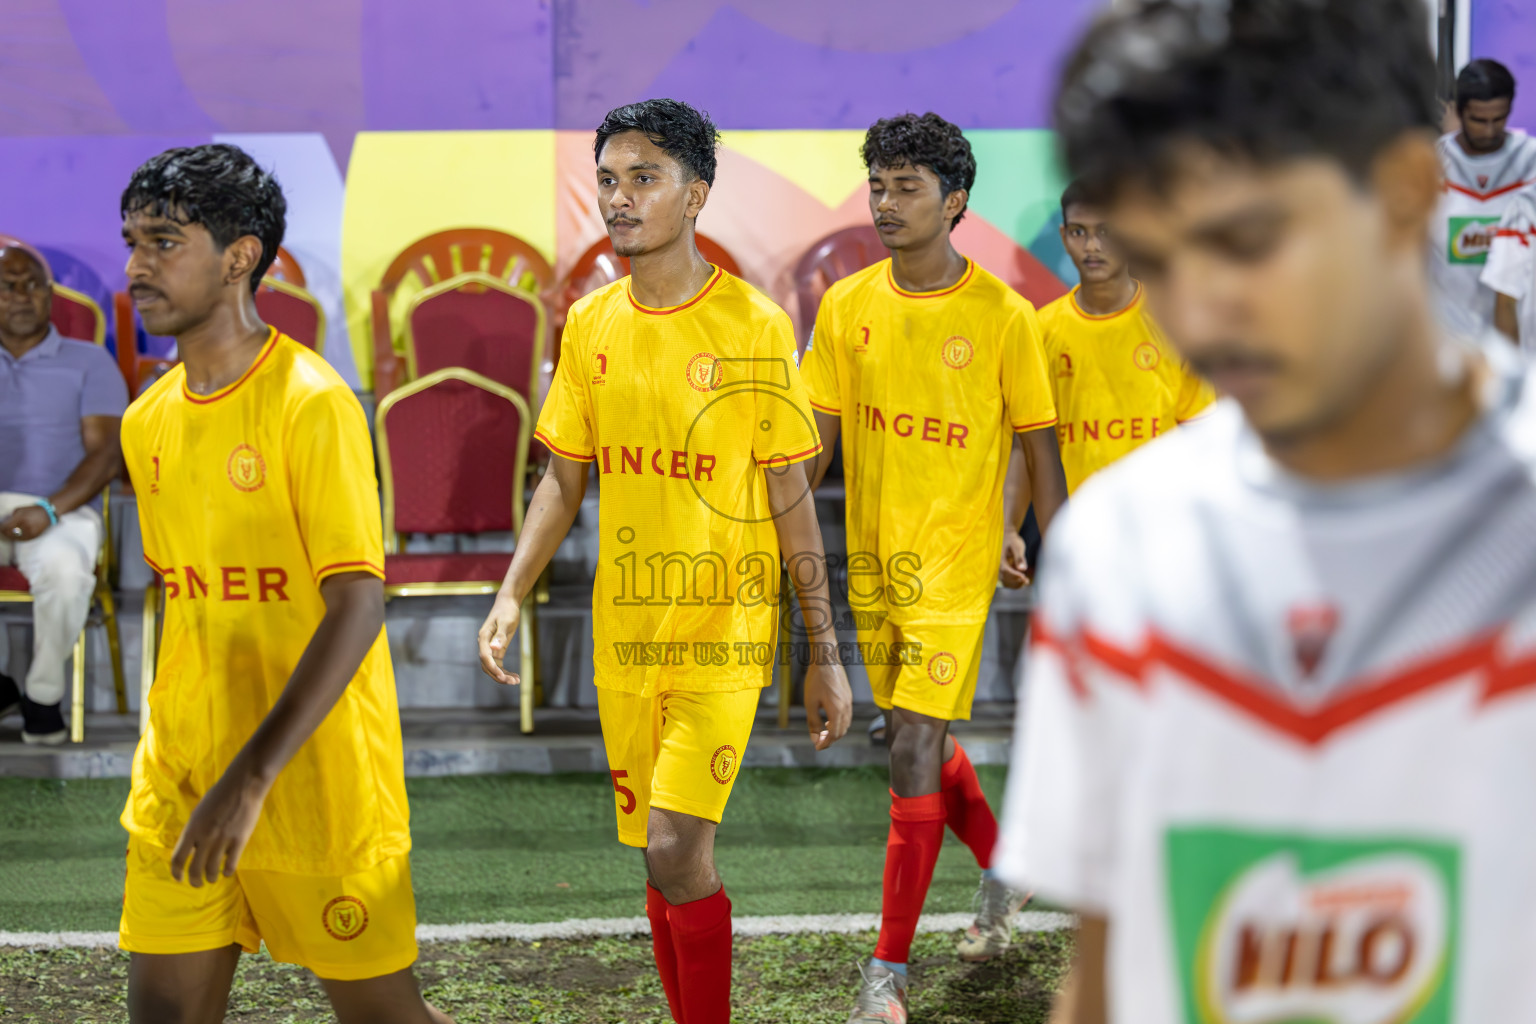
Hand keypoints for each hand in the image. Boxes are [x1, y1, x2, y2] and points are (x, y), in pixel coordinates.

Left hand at [0, 506, 50, 542]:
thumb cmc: (32, 510)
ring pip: (16, 538)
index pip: (6, 527)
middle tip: (3, 531)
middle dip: (5, 532)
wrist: (47, 513)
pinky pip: (23, 539)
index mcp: (20, 518)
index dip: (1, 528)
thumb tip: (6, 524)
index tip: (0, 527)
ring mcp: (30, 532)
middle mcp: (25, 526)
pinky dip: (18, 538)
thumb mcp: (20, 510)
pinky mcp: (34, 536)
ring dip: (11, 536)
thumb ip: (12, 517)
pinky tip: (16, 536)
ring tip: (8, 534)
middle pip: (10, 533)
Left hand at [171, 756, 269, 885]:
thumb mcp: (199, 812)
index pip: (178, 858)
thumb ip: (194, 831)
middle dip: (194, 880)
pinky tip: (227, 872)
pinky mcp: (239, 840)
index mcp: (192, 829)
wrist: (243, 785)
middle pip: (194, 868)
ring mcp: (223, 840)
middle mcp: (205, 837)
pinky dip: (227, 872)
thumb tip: (192, 848)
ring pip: (212, 869)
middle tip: (197, 883)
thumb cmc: (219, 795)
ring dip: (211, 878)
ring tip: (212, 879)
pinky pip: (231, 864)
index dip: (176, 872)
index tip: (179, 878)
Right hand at [477, 590, 522, 683]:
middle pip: (487, 665)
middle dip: (498, 675)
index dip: (493, 668)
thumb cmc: (507, 611)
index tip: (503, 677)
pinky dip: (505, 671)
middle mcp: (484, 644)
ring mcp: (490, 648)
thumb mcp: (506, 622)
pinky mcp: (497, 649)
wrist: (507, 604)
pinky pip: (498, 664)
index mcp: (484, 637)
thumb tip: (494, 648)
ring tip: (516, 681)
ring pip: (492, 667)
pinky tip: (515, 676)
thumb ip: (501, 636)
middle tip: (512, 682)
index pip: (484, 656)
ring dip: (502, 676)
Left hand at [803, 654, 851, 749]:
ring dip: (835, 731)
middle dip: (830, 739)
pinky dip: (839, 722)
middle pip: (841, 731)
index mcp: (837, 710)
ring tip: (823, 732)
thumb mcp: (810, 703)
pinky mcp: (848, 696)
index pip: (834, 734)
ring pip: (846, 724)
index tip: (817, 747)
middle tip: (818, 741)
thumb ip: (813, 722)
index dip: (825, 743)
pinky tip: (828, 719)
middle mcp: (846, 707)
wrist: (826, 659)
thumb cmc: (816, 679)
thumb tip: (815, 739)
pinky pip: (847, 715)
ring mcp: (849, 701)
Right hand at [999, 533, 1029, 588]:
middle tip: (1026, 581)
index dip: (1015, 576)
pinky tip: (1022, 580)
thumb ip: (1019, 558)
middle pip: (1005, 578)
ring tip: (1026, 582)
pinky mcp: (1002, 569)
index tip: (1024, 578)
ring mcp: (998, 568)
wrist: (1006, 536)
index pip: (1006, 571)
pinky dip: (1013, 581)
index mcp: (999, 559)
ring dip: (1015, 583)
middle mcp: (997, 565)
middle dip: (1016, 581)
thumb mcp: (1017, 546)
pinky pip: (1006, 578)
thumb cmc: (1012, 540)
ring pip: (1005, 580)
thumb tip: (1023, 569)